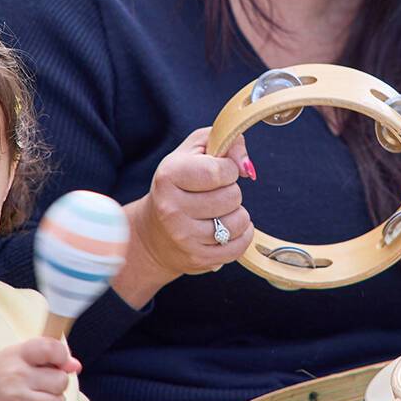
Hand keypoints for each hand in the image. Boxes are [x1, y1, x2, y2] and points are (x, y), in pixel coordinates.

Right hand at [0, 337, 80, 400]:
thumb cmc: (0, 376)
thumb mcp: (18, 357)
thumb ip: (47, 356)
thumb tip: (76, 366)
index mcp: (17, 354)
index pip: (51, 349)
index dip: (63, 357)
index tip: (60, 364)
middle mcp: (16, 375)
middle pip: (60, 381)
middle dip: (58, 385)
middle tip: (46, 386)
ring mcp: (14, 398)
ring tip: (41, 400)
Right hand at [116, 127, 254, 303]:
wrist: (153, 232)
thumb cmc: (180, 183)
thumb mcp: (196, 151)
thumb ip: (227, 142)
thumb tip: (247, 167)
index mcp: (169, 175)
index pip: (220, 171)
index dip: (229, 169)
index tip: (219, 172)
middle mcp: (171, 208)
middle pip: (232, 196)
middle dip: (231, 192)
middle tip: (214, 194)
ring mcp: (183, 237)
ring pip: (238, 221)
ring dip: (237, 214)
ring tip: (219, 212)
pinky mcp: (197, 258)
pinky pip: (239, 246)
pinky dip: (241, 235)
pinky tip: (227, 229)